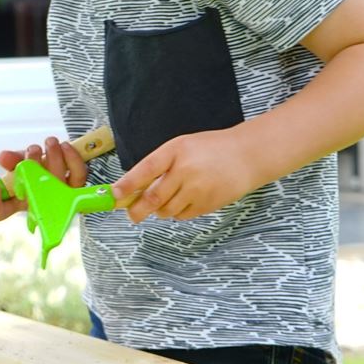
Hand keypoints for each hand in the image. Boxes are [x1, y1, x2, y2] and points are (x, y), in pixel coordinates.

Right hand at [0, 135, 89, 221]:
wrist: (61, 163)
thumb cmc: (36, 167)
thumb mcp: (20, 162)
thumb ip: (12, 160)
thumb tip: (4, 156)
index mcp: (18, 200)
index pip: (0, 211)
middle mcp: (37, 202)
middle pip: (33, 194)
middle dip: (32, 167)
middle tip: (33, 150)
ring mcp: (58, 197)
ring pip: (57, 182)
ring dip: (53, 158)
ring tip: (50, 142)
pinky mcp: (76, 187)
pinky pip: (77, 175)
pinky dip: (72, 158)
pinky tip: (64, 146)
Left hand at [112, 128, 260, 223]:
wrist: (248, 155)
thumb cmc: (211, 149)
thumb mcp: (183, 147)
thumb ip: (160, 165)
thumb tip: (134, 189)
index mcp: (176, 151)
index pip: (146, 169)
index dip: (128, 184)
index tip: (114, 196)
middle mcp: (186, 170)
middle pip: (153, 198)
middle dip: (137, 210)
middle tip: (131, 215)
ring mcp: (198, 189)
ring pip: (167, 211)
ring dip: (161, 210)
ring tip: (171, 197)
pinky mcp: (208, 204)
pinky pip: (183, 216)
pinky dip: (179, 212)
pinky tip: (189, 198)